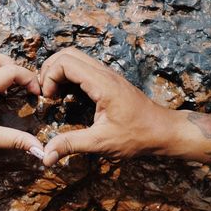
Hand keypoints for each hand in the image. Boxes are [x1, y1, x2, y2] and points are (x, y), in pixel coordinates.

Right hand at [40, 48, 177, 165]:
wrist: (165, 131)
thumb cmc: (137, 136)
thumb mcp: (101, 143)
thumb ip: (71, 145)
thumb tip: (46, 157)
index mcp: (102, 84)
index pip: (66, 63)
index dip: (49, 77)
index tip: (48, 98)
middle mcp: (104, 73)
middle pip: (68, 53)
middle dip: (50, 69)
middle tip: (45, 92)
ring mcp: (107, 74)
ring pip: (75, 57)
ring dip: (59, 70)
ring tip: (52, 91)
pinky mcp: (109, 80)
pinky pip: (83, 66)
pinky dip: (68, 74)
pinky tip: (66, 93)